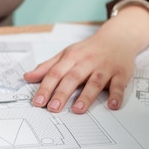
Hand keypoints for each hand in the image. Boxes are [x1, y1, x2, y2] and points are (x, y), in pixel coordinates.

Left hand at [23, 3, 148, 112]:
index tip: (38, 101)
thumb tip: (27, 77)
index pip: (55, 73)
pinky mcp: (121, 74)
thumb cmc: (88, 50)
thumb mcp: (66, 54)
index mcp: (72, 57)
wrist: (118, 38)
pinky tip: (112, 106)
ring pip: (94, 82)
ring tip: (77, 110)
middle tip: (53, 108)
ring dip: (86, 96)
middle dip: (62, 93)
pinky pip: (119, 85)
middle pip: (73, 78)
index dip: (46, 87)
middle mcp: (87, 62)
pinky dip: (116, 95)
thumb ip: (47, 67)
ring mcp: (105, 68)